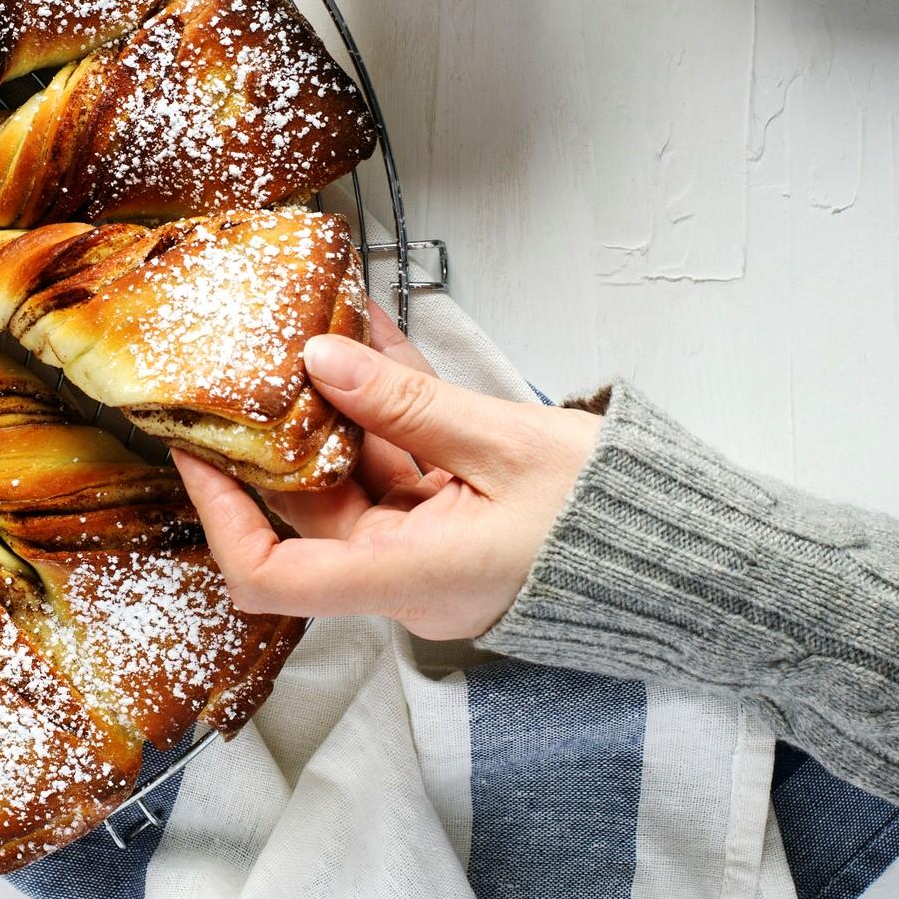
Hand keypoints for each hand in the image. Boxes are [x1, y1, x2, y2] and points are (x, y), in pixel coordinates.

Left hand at [172, 306, 600, 639]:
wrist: (704, 562)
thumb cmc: (620, 523)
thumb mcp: (506, 446)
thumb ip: (407, 404)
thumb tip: (323, 358)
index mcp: (409, 579)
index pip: (272, 576)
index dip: (219, 514)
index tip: (194, 448)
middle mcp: (407, 576)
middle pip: (309, 506)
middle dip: (283, 426)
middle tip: (256, 349)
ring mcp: (430, 551)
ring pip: (356, 474)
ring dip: (340, 402)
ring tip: (322, 319)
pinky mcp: (456, 525)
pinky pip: (401, 465)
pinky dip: (388, 410)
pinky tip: (376, 341)